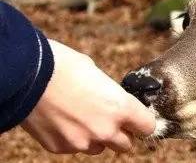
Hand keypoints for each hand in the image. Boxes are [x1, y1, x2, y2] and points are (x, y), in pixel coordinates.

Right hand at [21, 40, 154, 154]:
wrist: (27, 75)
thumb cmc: (64, 67)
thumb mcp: (98, 74)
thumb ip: (112, 95)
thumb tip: (114, 101)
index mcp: (121, 108)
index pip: (148, 127)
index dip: (142, 121)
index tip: (137, 118)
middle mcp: (106, 130)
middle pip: (126, 144)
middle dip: (121, 133)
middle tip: (110, 118)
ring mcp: (83, 142)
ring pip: (100, 148)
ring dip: (97, 137)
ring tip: (83, 117)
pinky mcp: (61, 147)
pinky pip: (75, 147)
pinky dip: (74, 137)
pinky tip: (64, 119)